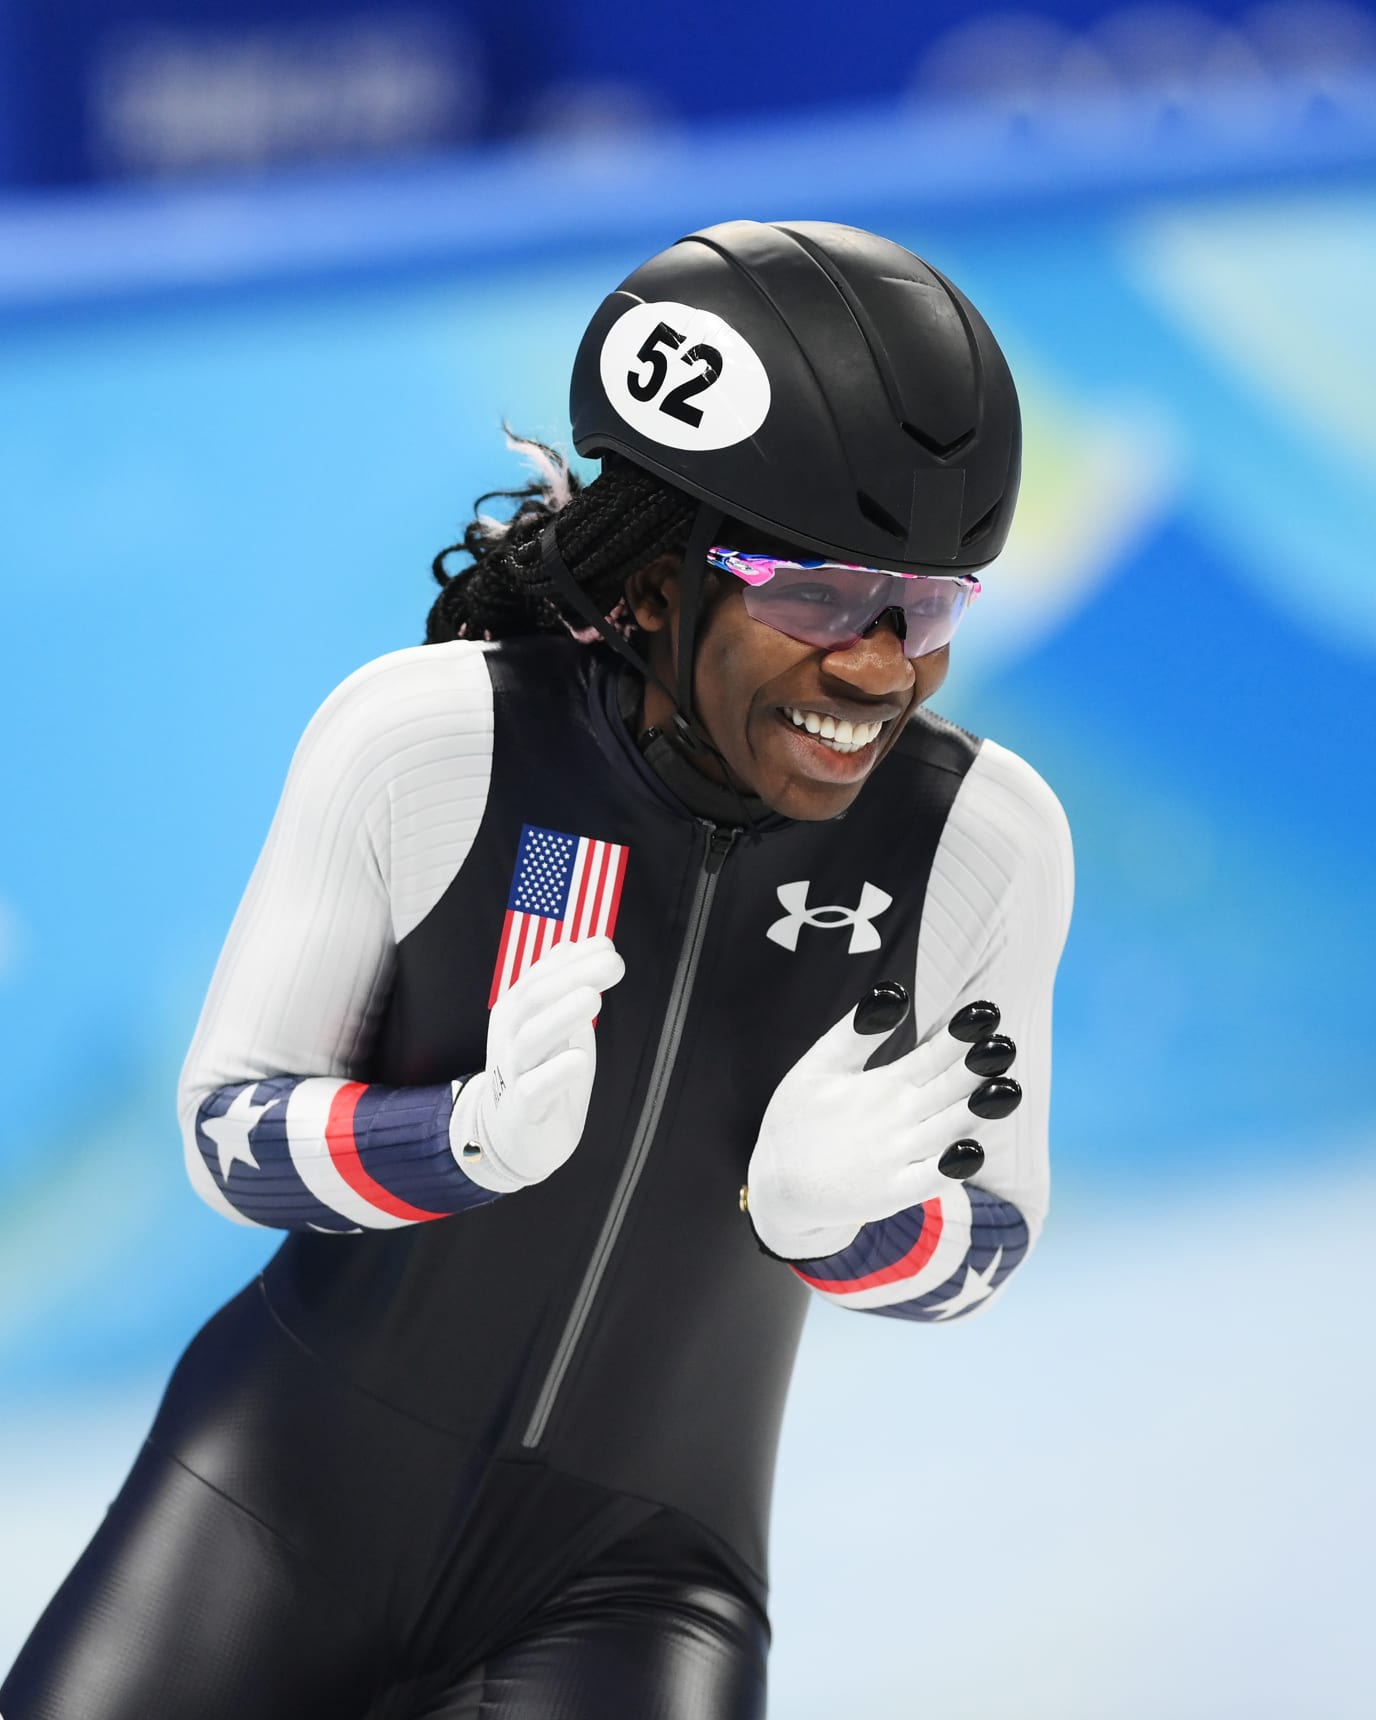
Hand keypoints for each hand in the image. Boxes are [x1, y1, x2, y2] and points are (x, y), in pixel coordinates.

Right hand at [450, 937, 624, 1193]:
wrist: (510, 1137)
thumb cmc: (539, 1073)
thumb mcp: (555, 1025)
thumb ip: (564, 987)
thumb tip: (580, 942)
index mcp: (516, 1011)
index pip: (541, 975)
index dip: (574, 959)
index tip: (608, 945)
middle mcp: (510, 1036)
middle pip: (534, 999)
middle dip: (573, 977)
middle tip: (613, 964)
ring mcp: (513, 1072)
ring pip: (531, 1039)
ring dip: (562, 1015)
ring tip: (594, 999)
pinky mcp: (521, 1109)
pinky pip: (534, 1089)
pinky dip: (555, 1073)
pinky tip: (578, 1059)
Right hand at [743, 984, 1021, 1260]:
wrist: (779, 1189)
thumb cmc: (798, 1121)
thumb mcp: (816, 1066)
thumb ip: (855, 1031)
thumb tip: (893, 993)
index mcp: (879, 1086)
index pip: (930, 1054)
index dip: (962, 1034)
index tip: (988, 1012)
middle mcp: (893, 1118)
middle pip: (947, 1088)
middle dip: (979, 1066)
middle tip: (1005, 1046)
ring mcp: (895, 1158)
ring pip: (948, 1129)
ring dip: (979, 1110)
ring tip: (1009, 1089)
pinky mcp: (894, 1193)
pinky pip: (930, 1180)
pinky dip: (952, 1166)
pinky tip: (974, 1150)